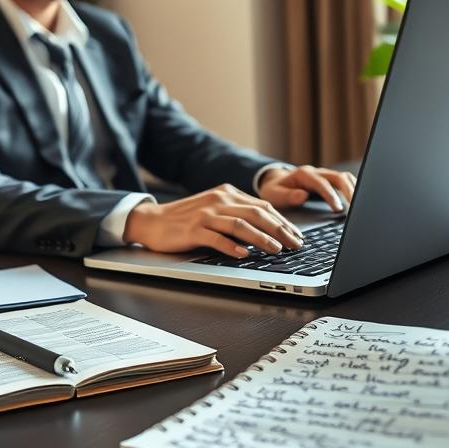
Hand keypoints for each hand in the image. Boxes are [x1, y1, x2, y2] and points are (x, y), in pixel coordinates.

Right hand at [123, 184, 304, 257]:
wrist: (152, 220)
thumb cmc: (185, 219)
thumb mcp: (214, 209)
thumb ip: (237, 214)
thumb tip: (267, 229)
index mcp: (227, 193)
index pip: (262, 206)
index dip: (282, 221)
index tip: (296, 235)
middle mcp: (218, 200)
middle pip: (256, 214)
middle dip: (280, 230)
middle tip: (295, 244)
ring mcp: (205, 214)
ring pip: (240, 225)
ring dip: (262, 238)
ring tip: (277, 249)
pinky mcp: (193, 229)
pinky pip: (216, 238)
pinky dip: (231, 246)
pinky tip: (243, 254)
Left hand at [257, 165, 356, 211]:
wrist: (275, 184)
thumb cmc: (275, 191)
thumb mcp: (274, 195)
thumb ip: (287, 196)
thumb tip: (302, 196)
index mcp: (303, 175)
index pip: (321, 183)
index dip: (331, 195)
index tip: (338, 209)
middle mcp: (316, 172)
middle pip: (338, 177)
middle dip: (349, 191)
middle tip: (356, 208)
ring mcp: (325, 176)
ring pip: (345, 178)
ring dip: (354, 190)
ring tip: (361, 207)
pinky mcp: (330, 182)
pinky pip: (346, 183)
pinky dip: (354, 191)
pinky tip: (358, 203)